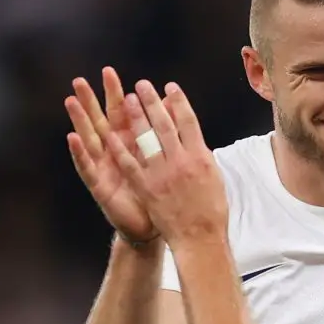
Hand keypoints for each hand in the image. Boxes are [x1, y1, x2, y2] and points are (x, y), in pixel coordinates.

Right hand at [65, 67, 158, 243]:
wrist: (153, 227)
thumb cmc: (161, 193)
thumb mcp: (165, 160)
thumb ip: (166, 134)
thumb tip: (173, 105)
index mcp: (132, 144)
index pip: (122, 114)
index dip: (115, 94)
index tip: (109, 72)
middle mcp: (115, 153)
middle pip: (101, 121)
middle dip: (91, 101)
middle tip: (80, 80)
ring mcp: (105, 168)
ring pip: (90, 140)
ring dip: (80, 121)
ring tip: (70, 101)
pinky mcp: (100, 186)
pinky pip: (88, 168)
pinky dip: (80, 153)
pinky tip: (72, 138)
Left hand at [104, 81, 228, 246]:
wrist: (200, 238)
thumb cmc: (211, 211)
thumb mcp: (214, 178)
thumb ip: (202, 157)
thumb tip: (195, 140)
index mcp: (200, 157)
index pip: (189, 122)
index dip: (178, 102)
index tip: (170, 88)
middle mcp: (181, 161)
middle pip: (165, 124)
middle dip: (153, 102)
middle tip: (142, 85)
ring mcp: (162, 173)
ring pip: (146, 139)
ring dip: (135, 117)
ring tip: (127, 99)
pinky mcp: (146, 187)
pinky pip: (130, 163)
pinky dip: (119, 147)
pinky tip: (110, 133)